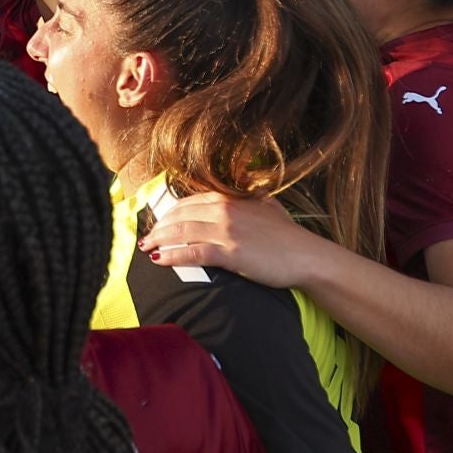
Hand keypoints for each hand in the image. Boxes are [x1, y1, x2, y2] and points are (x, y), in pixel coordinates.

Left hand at [138, 193, 319, 287]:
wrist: (306, 256)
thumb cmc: (288, 235)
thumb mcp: (268, 206)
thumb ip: (250, 197)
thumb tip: (245, 192)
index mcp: (230, 199)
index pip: (189, 202)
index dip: (170, 213)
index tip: (159, 222)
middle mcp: (224, 211)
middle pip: (179, 216)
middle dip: (159, 226)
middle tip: (147, 237)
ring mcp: (225, 231)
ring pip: (180, 232)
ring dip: (159, 240)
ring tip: (147, 247)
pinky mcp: (228, 253)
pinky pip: (191, 252)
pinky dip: (172, 255)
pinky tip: (159, 259)